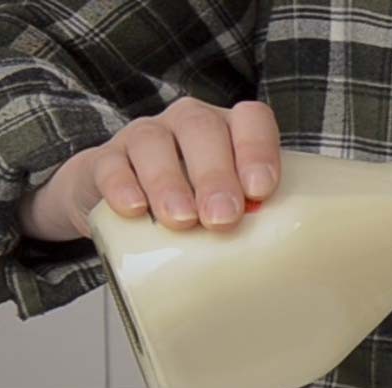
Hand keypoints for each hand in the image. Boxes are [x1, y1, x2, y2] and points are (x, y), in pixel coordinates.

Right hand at [16, 97, 280, 241]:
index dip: (258, 149)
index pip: (251, 119)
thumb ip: (256, 221)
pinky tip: (134, 210)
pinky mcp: (104, 160)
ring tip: (182, 221)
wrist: (124, 206)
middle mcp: (188, 124)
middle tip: (223, 219)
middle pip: (202, 129)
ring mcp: (144, 136)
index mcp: (230, 131)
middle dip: (215, 175)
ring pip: (154, 143)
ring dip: (169, 182)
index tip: (261, 191)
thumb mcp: (230, 211)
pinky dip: (122, 186)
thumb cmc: (198, 208)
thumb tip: (288, 263)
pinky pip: (110, 164)